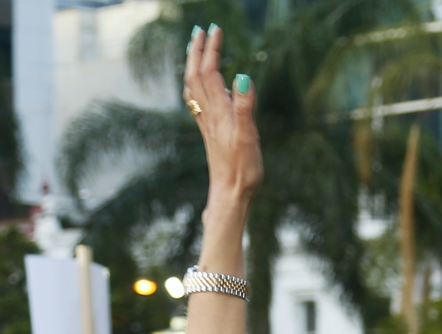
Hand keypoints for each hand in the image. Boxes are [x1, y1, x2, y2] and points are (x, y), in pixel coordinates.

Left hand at [185, 26, 260, 202]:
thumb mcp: (249, 137)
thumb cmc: (242, 170)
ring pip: (193, 88)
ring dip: (193, 65)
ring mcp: (207, 124)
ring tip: (195, 50)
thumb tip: (242, 76)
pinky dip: (195, 86)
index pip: (210, 72)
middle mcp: (209, 115)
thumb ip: (245, 106)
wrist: (230, 196)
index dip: (211, 49)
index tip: (215, 28)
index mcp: (219, 112)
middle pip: (195, 75)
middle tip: (200, 30)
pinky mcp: (210, 133)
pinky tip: (200, 87)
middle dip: (196, 51)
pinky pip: (197, 102)